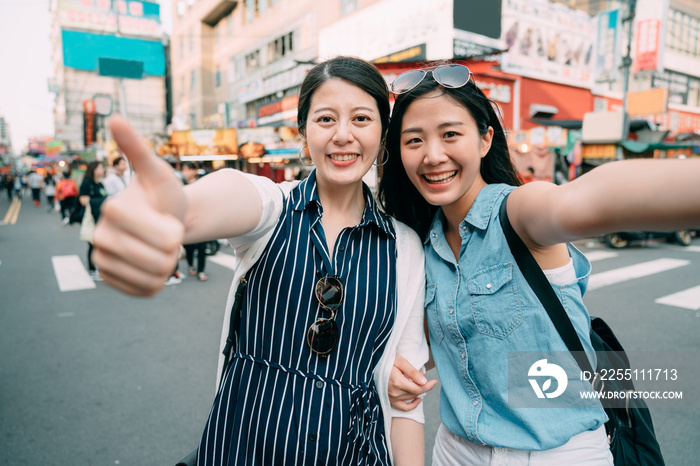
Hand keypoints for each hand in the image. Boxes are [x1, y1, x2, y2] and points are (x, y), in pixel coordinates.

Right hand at [92, 115, 185, 295]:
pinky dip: (159, 282)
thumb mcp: (158, 172)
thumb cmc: (162, 195)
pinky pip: (146, 291)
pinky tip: (154, 265)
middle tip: (168, 237)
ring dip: (168, 267)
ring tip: (162, 250)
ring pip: (153, 279)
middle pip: (160, 262)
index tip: (168, 219)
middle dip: (174, 250)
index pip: (165, 238)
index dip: (176, 231)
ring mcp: (101, 260)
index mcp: (112, 209)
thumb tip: (115, 118)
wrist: (161, 219)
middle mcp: (99, 236)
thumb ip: (138, 149)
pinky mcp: (109, 279)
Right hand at [388, 354, 437, 410]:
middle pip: (415, 393)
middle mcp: (394, 392)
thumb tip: (424, 382)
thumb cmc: (385, 360)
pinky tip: (418, 399)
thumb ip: (412, 372)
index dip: (428, 386)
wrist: (371, 364)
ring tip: (418, 381)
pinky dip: (412, 405)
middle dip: (424, 386)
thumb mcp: (400, 362)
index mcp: (398, 382)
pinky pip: (403, 407)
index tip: (434, 381)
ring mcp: (391, 397)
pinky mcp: (389, 400)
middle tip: (424, 376)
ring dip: (418, 391)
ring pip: (411, 398)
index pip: (418, 388)